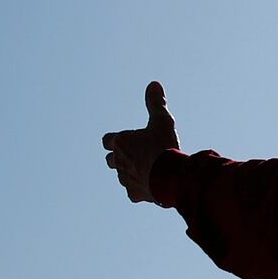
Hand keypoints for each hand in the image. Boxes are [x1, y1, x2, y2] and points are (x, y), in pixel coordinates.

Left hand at [102, 80, 180, 203]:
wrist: (171, 175)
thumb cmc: (164, 145)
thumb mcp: (162, 120)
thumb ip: (156, 103)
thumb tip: (153, 84)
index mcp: (122, 142)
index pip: (107, 140)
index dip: (114, 140)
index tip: (123, 140)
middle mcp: (119, 161)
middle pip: (110, 160)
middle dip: (119, 158)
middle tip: (135, 156)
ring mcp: (126, 179)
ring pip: (122, 177)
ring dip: (131, 173)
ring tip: (147, 171)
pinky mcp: (135, 194)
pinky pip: (133, 192)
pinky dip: (141, 189)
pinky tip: (152, 186)